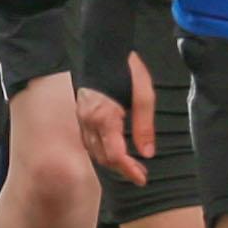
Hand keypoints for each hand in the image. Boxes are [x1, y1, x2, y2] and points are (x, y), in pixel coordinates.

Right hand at [72, 53, 156, 185]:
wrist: (102, 48)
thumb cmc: (126, 69)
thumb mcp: (144, 96)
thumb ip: (144, 126)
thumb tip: (147, 153)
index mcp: (105, 118)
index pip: (115, 155)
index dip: (129, 170)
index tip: (142, 179)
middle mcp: (89, 122)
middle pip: (103, 158)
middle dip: (122, 169)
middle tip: (141, 173)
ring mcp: (81, 118)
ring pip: (94, 151)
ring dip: (112, 162)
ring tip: (131, 164)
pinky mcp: (80, 114)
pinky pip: (88, 141)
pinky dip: (101, 150)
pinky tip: (114, 149)